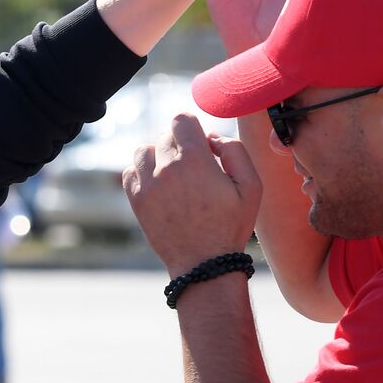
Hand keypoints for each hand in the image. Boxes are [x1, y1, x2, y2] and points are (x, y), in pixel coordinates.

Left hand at [121, 115, 261, 277]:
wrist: (204, 263)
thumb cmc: (231, 225)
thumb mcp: (251, 186)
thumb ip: (235, 150)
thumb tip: (211, 137)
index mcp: (195, 159)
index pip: (181, 119)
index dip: (192, 128)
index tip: (201, 145)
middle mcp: (167, 168)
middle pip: (165, 135)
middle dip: (180, 145)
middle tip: (195, 169)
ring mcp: (148, 184)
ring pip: (144, 150)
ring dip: (158, 156)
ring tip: (174, 175)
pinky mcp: (136, 200)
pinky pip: (130, 171)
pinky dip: (141, 173)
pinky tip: (158, 186)